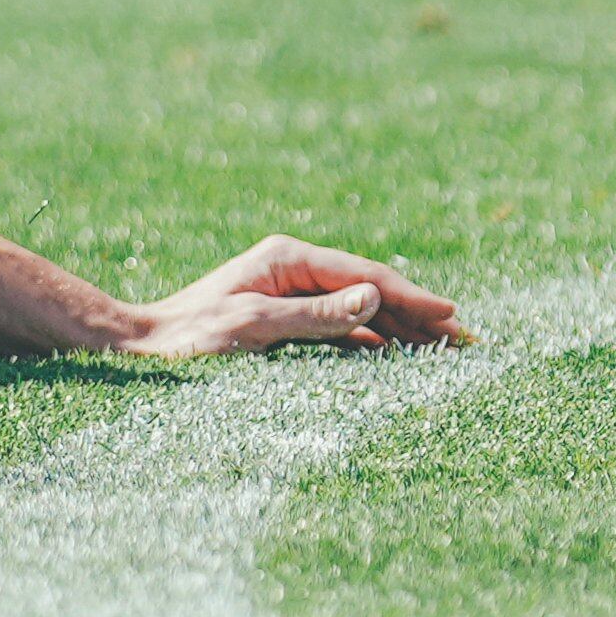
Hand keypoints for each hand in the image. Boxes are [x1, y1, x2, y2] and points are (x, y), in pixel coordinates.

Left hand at [121, 236, 468, 356]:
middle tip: (470, 340)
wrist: (146, 347)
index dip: (412, 297)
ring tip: (449, 349)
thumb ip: (316, 315)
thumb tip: (375, 298)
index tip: (452, 316)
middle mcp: (294, 269)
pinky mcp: (288, 319)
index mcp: (287, 258)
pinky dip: (375, 342)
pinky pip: (343, 329)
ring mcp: (292, 293)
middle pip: (370, 290)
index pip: (364, 275)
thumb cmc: (192, 335)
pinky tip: (403, 357)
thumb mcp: (255, 325)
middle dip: (419, 314)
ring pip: (362, 311)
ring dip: (404, 330)